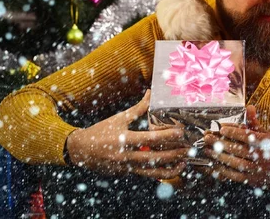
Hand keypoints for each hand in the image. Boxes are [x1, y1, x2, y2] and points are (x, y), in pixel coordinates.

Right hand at [66, 90, 189, 178]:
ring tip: (183, 164)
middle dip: (174, 154)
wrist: (80, 151)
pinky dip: (160, 173)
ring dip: (171, 169)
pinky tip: (170, 169)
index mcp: (125, 140)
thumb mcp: (119, 118)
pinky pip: (146, 176)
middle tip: (189, 149)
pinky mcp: (127, 174)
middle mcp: (127, 156)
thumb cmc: (100, 132)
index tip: (182, 132)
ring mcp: (127, 167)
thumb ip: (138, 109)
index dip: (168, 136)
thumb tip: (150, 93)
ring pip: (152, 172)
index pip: (151, 139)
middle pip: (155, 158)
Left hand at [200, 106, 269, 187]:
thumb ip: (254, 122)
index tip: (221, 128)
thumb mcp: (265, 134)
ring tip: (207, 150)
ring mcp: (255, 169)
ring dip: (219, 156)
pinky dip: (222, 170)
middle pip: (237, 148)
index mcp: (263, 142)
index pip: (247, 135)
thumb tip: (249, 106)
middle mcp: (260, 155)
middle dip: (220, 142)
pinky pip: (234, 175)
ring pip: (234, 162)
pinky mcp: (250, 179)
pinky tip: (214, 164)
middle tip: (207, 138)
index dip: (233, 132)